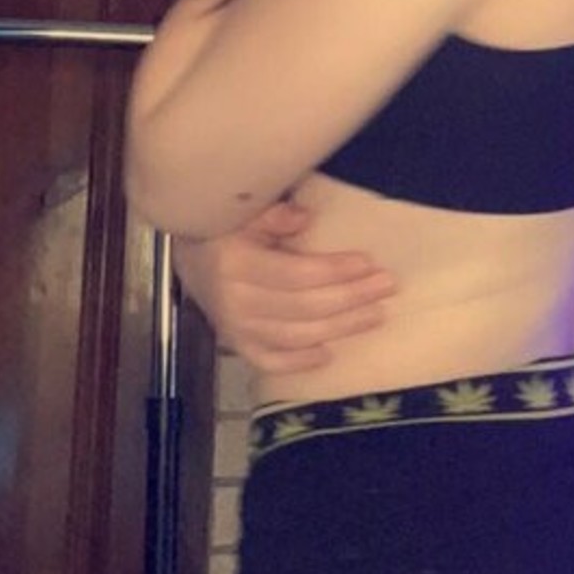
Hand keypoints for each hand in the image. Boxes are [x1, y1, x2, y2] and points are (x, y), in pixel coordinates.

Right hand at [170, 200, 396, 374]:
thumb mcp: (243, 212)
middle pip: (305, 307)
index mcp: (237, 265)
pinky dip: (300, 361)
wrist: (187, 257)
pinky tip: (329, 354)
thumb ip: (272, 215)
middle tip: (386, 286)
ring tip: (375, 314)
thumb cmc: (224, 229)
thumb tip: (304, 218)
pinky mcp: (238, 346)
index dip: (335, 271)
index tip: (368, 263)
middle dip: (351, 298)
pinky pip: (271, 361)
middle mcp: (236, 302)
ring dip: (341, 327)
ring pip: (296, 336)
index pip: (297, 274)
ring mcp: (236, 329)